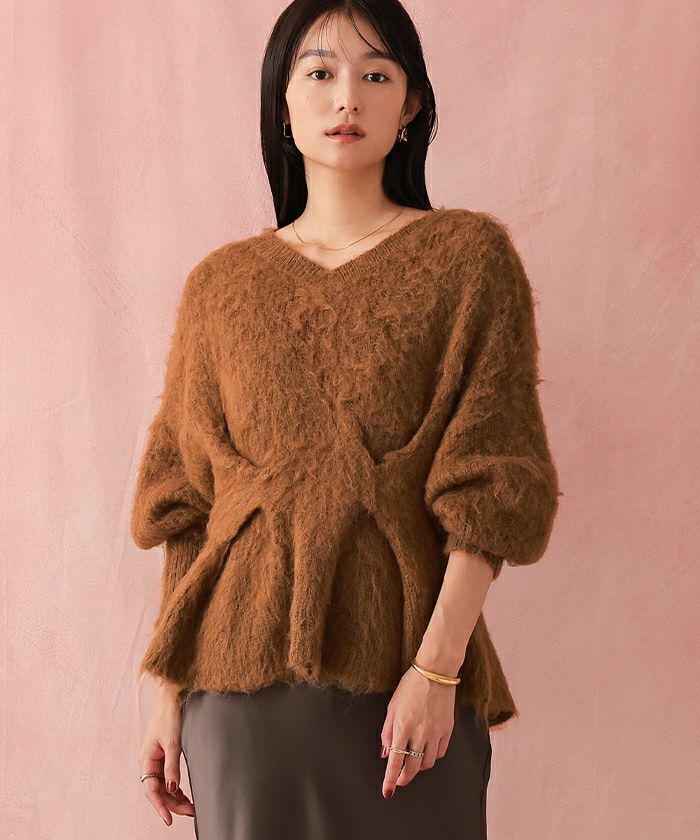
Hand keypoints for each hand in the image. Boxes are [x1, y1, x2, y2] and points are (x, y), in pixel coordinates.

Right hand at [138, 686, 195, 825]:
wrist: (171, 697)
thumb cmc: (169, 716)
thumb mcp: (173, 743)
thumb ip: (172, 767)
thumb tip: (173, 789)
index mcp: (146, 760)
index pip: (152, 791)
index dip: (161, 807)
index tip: (170, 820)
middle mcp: (149, 763)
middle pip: (159, 791)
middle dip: (173, 804)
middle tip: (190, 813)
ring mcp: (156, 760)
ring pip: (164, 786)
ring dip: (176, 798)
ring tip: (191, 808)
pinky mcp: (164, 756)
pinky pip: (168, 777)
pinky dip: (176, 787)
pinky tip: (185, 795)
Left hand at [379, 664, 455, 797]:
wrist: (435, 673)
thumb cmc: (410, 686)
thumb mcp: (392, 707)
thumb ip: (387, 732)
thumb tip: (386, 753)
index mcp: (403, 727)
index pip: (395, 761)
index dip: (390, 779)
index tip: (387, 791)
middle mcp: (420, 733)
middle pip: (412, 768)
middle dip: (404, 778)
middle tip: (399, 780)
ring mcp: (435, 733)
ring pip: (427, 764)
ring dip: (417, 767)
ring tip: (412, 761)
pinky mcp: (447, 730)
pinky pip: (439, 753)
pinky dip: (431, 757)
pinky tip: (426, 751)